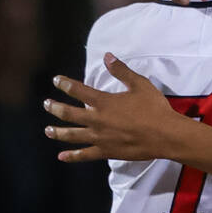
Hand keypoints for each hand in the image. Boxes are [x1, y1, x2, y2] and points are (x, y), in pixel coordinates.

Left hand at [44, 53, 181, 162]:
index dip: (65, 84)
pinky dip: (73, 156)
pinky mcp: (106, 151)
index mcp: (104, 102)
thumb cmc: (154, 108)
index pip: (78, 90)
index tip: (56, 80)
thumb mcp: (139, 84)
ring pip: (73, 135)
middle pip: (69, 113)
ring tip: (48, 130)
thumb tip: (107, 55)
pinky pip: (85, 154)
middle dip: (55, 108)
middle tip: (46, 104)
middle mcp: (97, 119)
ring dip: (58, 132)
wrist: (165, 135)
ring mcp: (100, 137)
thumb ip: (121, 71)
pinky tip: (62, 157)